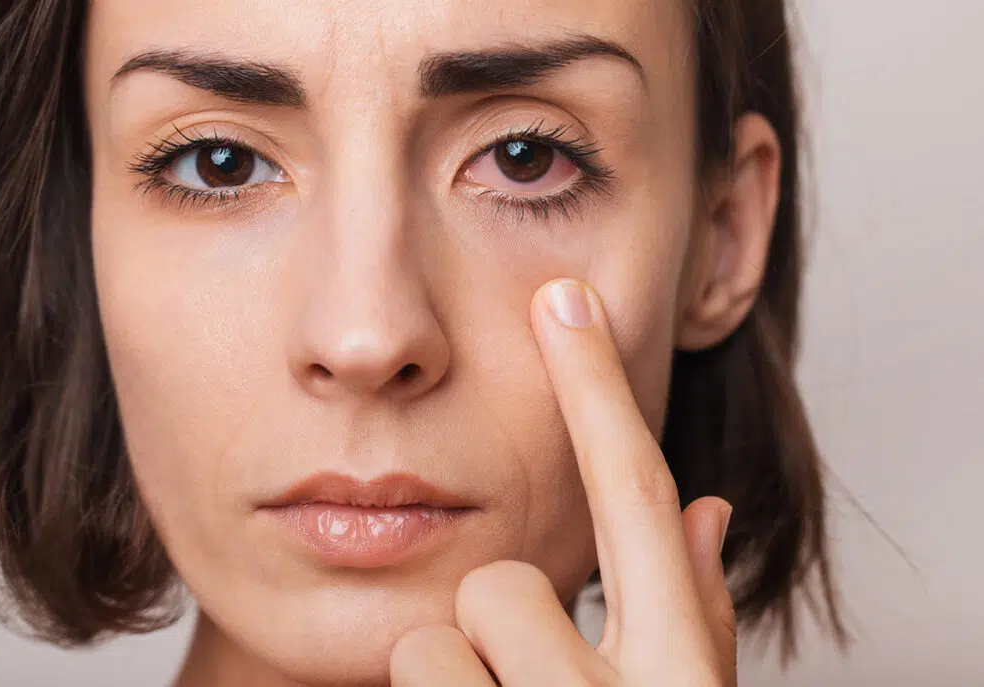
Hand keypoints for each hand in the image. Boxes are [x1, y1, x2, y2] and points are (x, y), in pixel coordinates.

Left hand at [390, 278, 735, 685]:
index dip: (598, 390)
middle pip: (501, 583)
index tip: (563, 298)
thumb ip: (696, 613)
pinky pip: (403, 677)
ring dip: (458, 680)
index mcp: (677, 675)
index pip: (635, 499)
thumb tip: (706, 508)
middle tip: (522, 681)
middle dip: (499, 621)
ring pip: (434, 642)